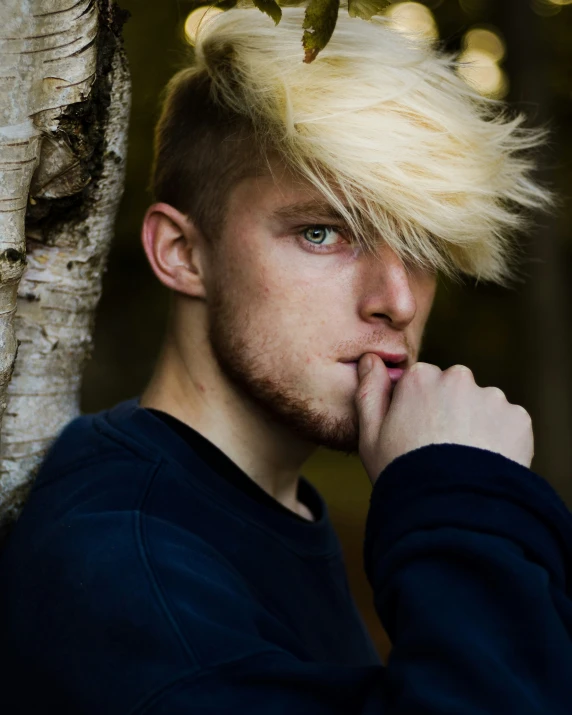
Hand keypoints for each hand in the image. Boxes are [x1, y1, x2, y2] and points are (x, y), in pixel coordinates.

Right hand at [355, 355, 533, 485]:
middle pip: (454, 389)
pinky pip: (507, 424)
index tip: (415, 435)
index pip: (420, 383)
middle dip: (449, 411)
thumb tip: (370, 359)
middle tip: (441, 449)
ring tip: (465, 461)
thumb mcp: (370, 435)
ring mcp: (491, 397)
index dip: (416, 410)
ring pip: (482, 406)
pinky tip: (485, 464)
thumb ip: (369, 391)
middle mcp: (457, 378)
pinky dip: (500, 440)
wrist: (451, 510)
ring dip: (476, 425)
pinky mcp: (518, 418)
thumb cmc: (403, 473)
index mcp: (420, 378)